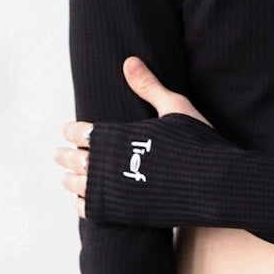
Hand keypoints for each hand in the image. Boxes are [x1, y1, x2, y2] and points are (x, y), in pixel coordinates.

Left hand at [56, 57, 212, 217]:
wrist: (215, 184)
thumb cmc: (198, 143)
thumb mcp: (175, 107)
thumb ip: (148, 86)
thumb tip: (129, 61)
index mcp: (117, 135)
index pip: (81, 131)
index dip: (71, 130)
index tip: (67, 130)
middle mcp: (108, 163)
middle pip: (73, 158)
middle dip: (63, 155)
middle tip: (58, 155)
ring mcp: (113, 190)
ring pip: (77, 184)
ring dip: (69, 179)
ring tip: (67, 178)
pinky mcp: (122, 212)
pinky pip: (89, 210)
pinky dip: (80, 204)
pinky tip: (82, 201)